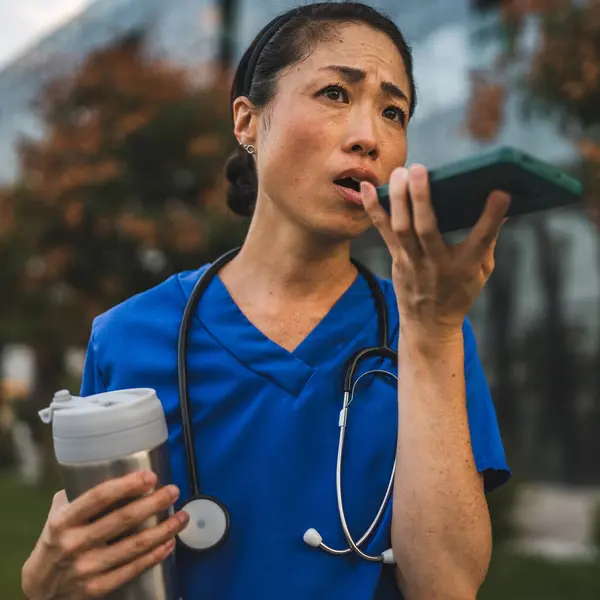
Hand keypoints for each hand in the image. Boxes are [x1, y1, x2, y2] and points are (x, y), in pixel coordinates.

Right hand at [21, 471, 188, 598]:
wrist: (40, 590)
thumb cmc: (55, 543)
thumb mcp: (57, 516)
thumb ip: (80, 495)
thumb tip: (112, 468)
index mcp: (63, 521)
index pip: (98, 497)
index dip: (127, 485)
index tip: (150, 476)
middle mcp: (74, 544)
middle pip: (122, 520)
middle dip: (153, 503)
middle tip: (173, 491)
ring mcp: (86, 569)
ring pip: (133, 546)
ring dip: (163, 530)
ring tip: (182, 517)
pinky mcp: (97, 589)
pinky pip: (133, 569)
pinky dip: (155, 555)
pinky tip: (169, 543)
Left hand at [361, 164, 510, 339]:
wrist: (429, 325)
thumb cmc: (459, 293)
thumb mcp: (482, 270)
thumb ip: (489, 239)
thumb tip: (504, 206)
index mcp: (466, 265)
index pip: (482, 237)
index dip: (492, 216)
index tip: (501, 192)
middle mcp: (437, 263)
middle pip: (426, 228)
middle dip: (421, 198)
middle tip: (420, 169)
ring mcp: (412, 262)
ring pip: (401, 228)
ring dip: (397, 198)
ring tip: (399, 172)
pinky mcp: (396, 259)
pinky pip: (383, 232)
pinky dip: (373, 209)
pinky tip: (367, 187)